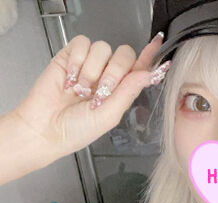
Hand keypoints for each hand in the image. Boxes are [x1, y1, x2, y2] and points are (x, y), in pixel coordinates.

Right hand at [11, 33, 169, 159]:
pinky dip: (77, 61)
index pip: (138, 69)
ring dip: (92, 71)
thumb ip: (128, 92)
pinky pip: (82, 44)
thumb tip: (147, 73)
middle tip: (101, 91)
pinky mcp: (70, 56)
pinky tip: (70, 79)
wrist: (46, 129)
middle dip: (115, 72)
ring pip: (102, 48)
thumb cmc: (76, 130)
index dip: (149, 57)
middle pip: (124, 55)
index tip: (158, 46)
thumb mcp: (109, 116)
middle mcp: (106, 76)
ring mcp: (89, 65)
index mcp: (120, 91)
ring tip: (80, 90)